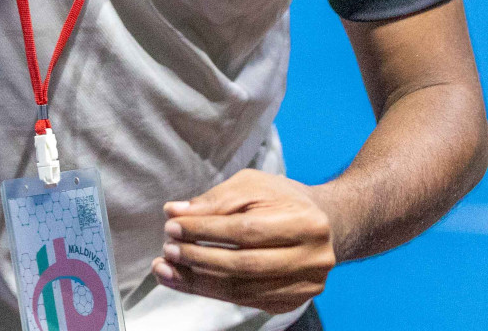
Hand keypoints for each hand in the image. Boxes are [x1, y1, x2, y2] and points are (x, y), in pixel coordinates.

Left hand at [152, 170, 335, 314]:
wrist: (321, 224)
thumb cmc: (281, 199)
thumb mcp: (252, 185)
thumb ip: (215, 200)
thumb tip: (175, 212)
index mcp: (307, 223)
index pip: (246, 230)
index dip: (206, 229)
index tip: (172, 225)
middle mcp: (313, 259)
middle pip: (245, 265)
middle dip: (199, 258)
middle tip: (167, 249)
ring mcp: (304, 286)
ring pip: (241, 289)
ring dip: (197, 281)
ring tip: (166, 269)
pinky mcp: (290, 303)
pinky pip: (243, 300)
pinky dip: (210, 291)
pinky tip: (185, 280)